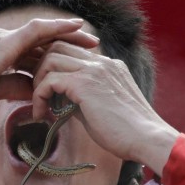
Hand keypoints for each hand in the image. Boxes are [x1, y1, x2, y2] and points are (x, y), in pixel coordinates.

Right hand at [0, 18, 97, 113]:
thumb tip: (35, 92)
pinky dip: (57, 27)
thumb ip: (13, 86)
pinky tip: (75, 26)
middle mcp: (3, 40)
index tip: (75, 57)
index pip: (33, 49)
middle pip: (43, 39)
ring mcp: (3, 39)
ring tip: (91, 41)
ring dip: (69, 35)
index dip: (55, 52)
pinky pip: (37, 30)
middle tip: (93, 46)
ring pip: (44, 32)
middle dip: (68, 42)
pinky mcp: (4, 42)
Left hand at [29, 42, 178, 174]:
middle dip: (40, 68)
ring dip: (38, 81)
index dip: (53, 66)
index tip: (46, 88)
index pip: (72, 49)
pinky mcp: (85, 84)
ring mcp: (95, 70)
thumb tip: (59, 100)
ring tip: (40, 105)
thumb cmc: (128, 131)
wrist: (146, 138)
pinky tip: (42, 115)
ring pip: (51, 58)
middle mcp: (102, 62)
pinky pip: (50, 80)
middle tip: (38, 94)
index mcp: (109, 65)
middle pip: (58, 46)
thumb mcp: (103, 107)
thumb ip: (82, 97)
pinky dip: (39, 96)